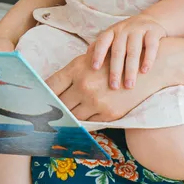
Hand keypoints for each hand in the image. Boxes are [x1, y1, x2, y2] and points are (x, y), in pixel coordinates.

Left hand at [48, 49, 172, 123]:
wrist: (149, 68)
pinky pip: (89, 123)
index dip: (40, 96)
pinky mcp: (109, 114)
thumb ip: (71, 74)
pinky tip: (79, 121)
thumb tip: (48, 88)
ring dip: (67, 118)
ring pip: (73, 116)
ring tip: (59, 121)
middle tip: (42, 117)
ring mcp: (96, 101)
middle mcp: (84, 85)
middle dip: (52, 111)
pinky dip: (83, 122)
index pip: (50, 87)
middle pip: (59, 104)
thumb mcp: (92, 61)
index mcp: (77, 68)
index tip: (33, 102)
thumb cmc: (117, 61)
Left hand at [90, 14, 166, 89]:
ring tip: (129, 85)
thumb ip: (99, 49)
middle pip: (118, 50)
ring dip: (131, 68)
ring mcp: (138, 30)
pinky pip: (151, 46)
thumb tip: (82, 65)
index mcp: (111, 32)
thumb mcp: (112, 39)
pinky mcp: (153, 32)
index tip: (94, 68)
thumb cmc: (126, 37)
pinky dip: (148, 58)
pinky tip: (145, 71)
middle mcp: (123, 30)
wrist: (150, 22)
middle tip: (113, 86)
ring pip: (133, 50)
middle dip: (115, 69)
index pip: (102, 42)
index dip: (98, 54)